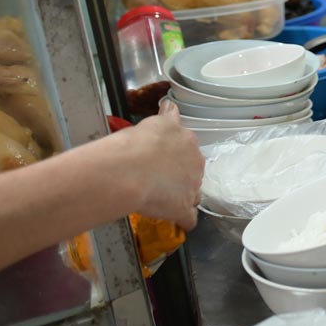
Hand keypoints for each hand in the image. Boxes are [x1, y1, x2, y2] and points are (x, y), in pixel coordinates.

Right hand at [117, 101, 203, 229]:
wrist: (130, 169)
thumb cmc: (136, 143)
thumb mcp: (153, 122)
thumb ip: (165, 118)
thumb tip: (170, 104)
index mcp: (187, 141)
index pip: (187, 148)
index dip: (175, 155)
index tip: (164, 159)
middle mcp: (195, 162)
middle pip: (192, 170)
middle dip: (179, 175)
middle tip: (158, 179)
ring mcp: (192, 186)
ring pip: (193, 193)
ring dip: (182, 196)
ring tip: (164, 200)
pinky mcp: (183, 208)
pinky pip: (189, 218)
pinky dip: (182, 220)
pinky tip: (175, 221)